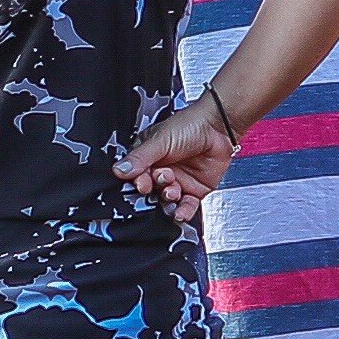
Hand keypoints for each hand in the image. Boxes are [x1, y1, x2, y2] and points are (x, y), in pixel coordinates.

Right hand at [118, 101, 236, 225]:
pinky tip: (180, 213)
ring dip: (167, 200)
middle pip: (150, 190)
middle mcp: (161, 170)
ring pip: (166, 200)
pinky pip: (186, 206)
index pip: (136, 175)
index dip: (139, 181)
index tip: (142, 183)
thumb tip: (119, 170)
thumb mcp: (161, 140)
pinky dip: (183, 212)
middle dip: (154, 189)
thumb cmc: (190, 125)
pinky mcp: (195, 190)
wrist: (220, 126)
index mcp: (148, 156)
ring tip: (173, 191)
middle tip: (162, 181)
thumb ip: (141, 158)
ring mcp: (178, 181)